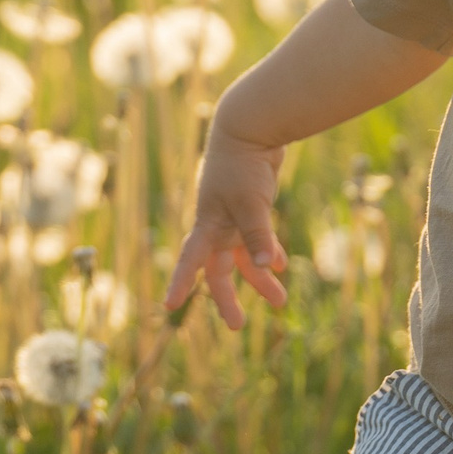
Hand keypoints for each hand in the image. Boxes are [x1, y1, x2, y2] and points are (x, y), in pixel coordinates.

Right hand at [165, 120, 290, 328]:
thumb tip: (269, 267)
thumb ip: (259, 235)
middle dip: (227, 298)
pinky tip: (282, 265)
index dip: (179, 283)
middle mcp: (217, 225)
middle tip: (236, 326)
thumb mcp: (251, 202)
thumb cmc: (243, 164)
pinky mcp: (252, 208)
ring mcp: (234, 217)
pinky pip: (258, 239)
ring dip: (260, 278)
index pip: (189, 260)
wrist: (252, 127)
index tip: (169, 306)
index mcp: (207, 224)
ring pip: (244, 257)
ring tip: (280, 302)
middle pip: (218, 269)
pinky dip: (269, 252)